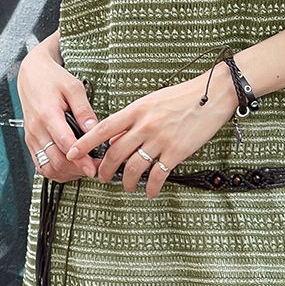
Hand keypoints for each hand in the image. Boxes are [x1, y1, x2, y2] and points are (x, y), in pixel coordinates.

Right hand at [16, 46, 97, 181]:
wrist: (31, 74)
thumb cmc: (51, 78)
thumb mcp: (73, 87)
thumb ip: (84, 110)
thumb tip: (95, 130)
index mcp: (48, 114)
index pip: (65, 144)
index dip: (80, 159)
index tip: (94, 168)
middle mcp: (36, 129)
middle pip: (57, 161)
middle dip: (77, 169)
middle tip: (96, 168)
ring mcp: (32, 137)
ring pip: (48, 168)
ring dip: (67, 173)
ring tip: (84, 168)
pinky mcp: (31, 141)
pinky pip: (41, 165)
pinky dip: (56, 171)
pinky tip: (70, 167)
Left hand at [65, 64, 236, 198]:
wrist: (213, 94)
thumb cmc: (182, 96)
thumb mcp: (152, 101)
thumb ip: (133, 119)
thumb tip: (117, 138)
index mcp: (136, 110)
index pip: (103, 128)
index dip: (84, 143)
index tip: (72, 153)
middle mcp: (144, 125)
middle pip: (115, 153)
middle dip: (105, 170)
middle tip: (102, 177)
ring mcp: (160, 139)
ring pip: (133, 168)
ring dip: (127, 182)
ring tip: (127, 186)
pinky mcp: (176, 152)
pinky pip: (157, 175)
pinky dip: (151, 187)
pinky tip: (150, 191)